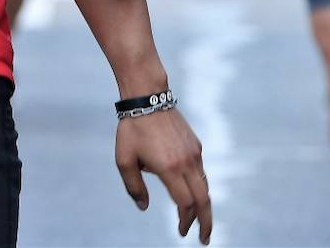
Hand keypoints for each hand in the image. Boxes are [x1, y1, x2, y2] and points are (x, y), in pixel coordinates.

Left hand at [116, 108, 212, 243]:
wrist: (147, 97)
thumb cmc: (132, 129)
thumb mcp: (124, 160)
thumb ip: (134, 187)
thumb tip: (144, 207)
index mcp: (169, 168)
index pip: (185, 204)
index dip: (185, 221)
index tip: (182, 232)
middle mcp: (186, 162)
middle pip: (203, 200)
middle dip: (205, 222)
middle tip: (204, 239)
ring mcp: (194, 153)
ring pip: (205, 186)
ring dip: (204, 206)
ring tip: (201, 221)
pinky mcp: (195, 145)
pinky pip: (202, 172)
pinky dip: (200, 188)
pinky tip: (193, 194)